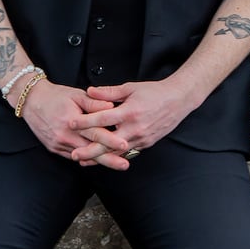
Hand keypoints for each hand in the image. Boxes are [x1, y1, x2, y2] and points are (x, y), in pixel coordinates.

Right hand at [22, 80, 130, 167]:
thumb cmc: (56, 96)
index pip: (95, 133)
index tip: (125, 144)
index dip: (110, 140)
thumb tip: (111, 107)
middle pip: (90, 151)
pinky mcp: (54, 149)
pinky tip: (98, 160)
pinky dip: (85, 158)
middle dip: (109, 159)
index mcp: (72, 121)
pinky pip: (73, 156)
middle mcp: (65, 136)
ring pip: (82, 156)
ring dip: (99, 161)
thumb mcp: (76, 95)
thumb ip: (94, 102)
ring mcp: (59, 145)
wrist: (31, 101)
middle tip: (125, 164)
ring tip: (117, 163)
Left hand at [72, 78, 200, 161]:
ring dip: (100, 157)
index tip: (70, 124)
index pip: (103, 119)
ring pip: (117, 152)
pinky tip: (103, 158)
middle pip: (108, 143)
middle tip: (74, 154)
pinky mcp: (146, 143)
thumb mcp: (131, 87)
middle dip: (90, 150)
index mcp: (129, 111)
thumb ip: (109, 91)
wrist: (178, 100)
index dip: (85, 121)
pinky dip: (114, 155)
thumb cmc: (154, 92)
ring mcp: (141, 138)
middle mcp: (135, 128)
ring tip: (84, 161)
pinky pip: (127, 152)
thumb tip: (90, 91)